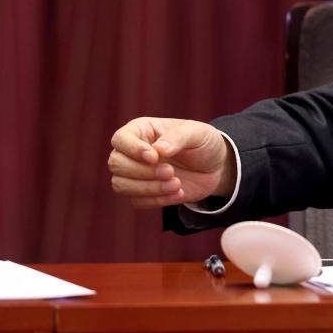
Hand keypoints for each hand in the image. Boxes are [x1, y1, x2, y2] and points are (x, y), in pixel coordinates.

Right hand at [108, 117, 234, 208]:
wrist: (216, 166)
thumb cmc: (203, 143)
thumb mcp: (197, 133)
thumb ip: (178, 137)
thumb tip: (158, 150)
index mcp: (141, 131)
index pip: (120, 139)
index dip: (133, 150)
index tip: (155, 157)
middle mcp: (132, 152)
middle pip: (116, 164)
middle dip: (143, 172)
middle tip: (171, 172)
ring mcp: (135, 174)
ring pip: (121, 185)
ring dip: (149, 188)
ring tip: (177, 184)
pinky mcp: (142, 193)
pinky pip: (136, 201)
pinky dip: (157, 200)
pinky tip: (178, 193)